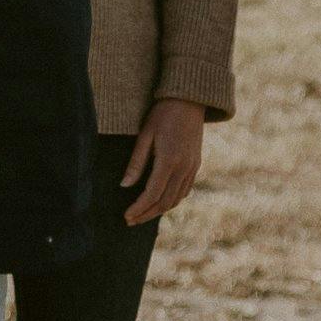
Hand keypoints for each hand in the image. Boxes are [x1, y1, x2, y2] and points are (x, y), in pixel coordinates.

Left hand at [120, 98, 205, 223]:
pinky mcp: (196, 164)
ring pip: (176, 199)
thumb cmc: (163, 113)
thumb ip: (136, 162)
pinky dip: (172, 200)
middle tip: (130, 221)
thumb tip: (125, 185)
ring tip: (142, 215)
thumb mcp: (145, 135)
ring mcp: (192, 167)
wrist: (190, 99)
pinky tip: (160, 202)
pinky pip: (185, 190)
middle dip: (146, 214)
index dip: (138, 208)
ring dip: (159, 210)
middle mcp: (184, 167)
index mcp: (169, 160)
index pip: (152, 194)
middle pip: (165, 202)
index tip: (126, 216)